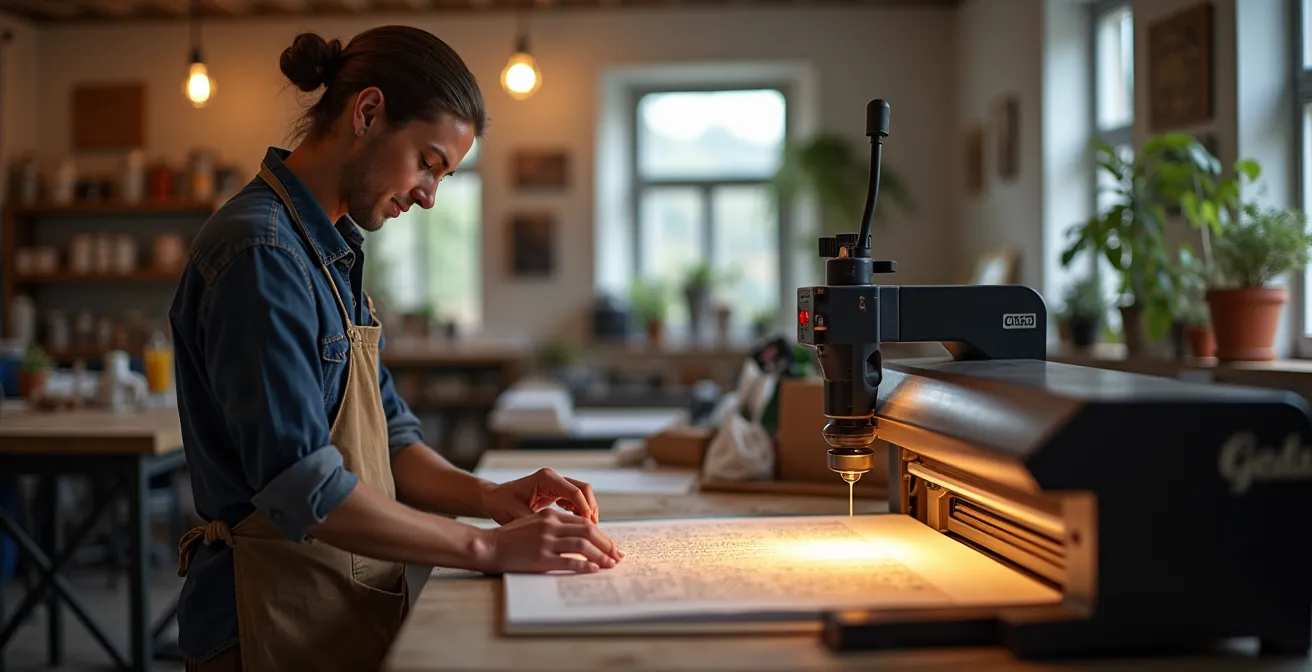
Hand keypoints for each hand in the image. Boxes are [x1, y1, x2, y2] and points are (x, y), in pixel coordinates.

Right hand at [473, 509, 622, 574]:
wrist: (488, 546)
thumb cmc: (510, 537)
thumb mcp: (534, 522)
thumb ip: (554, 526)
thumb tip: (579, 536)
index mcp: (550, 516)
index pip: (583, 522)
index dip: (601, 535)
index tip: (611, 545)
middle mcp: (550, 526)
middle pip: (588, 532)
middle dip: (606, 545)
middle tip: (617, 555)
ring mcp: (545, 542)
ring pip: (582, 546)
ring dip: (600, 555)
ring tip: (610, 564)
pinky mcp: (540, 558)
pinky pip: (569, 561)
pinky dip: (584, 565)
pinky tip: (594, 569)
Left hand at [479, 467, 599, 524]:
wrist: (492, 499)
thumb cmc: (501, 504)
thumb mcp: (519, 516)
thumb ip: (540, 523)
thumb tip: (559, 536)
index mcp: (545, 478)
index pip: (574, 491)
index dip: (584, 509)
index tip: (590, 526)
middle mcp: (553, 478)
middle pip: (583, 489)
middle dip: (591, 509)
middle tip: (594, 529)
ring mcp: (555, 484)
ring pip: (582, 494)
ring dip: (588, 511)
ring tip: (589, 530)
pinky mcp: (555, 491)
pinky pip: (575, 500)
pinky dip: (580, 511)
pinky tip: (579, 526)